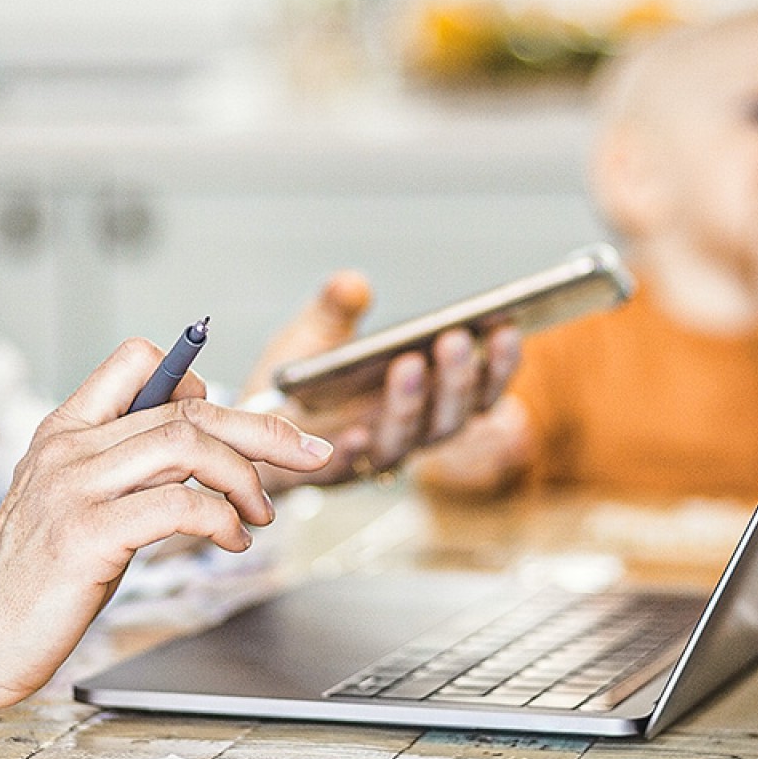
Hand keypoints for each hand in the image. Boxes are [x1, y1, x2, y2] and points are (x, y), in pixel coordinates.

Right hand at [0, 338, 333, 710]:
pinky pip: (178, 504)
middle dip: (263, 428)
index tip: (238, 423)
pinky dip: (222, 520)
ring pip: (188, 444)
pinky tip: (231, 542)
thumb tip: (199, 448)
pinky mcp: (85, 536)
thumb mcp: (74, 504)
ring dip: (246, 477)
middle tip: (309, 453)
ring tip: (259, 514)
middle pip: (187, 407)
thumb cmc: (32, 580)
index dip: (200, 381)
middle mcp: (68, 449)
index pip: (138, 360)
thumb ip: (124, 468)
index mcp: (64, 430)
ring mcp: (74, 490)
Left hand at [244, 272, 520, 489]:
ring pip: (406, 440)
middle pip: (450, 416)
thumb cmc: (302, 382)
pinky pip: (345, 470)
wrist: (251, 427)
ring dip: (411, 406)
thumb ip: (336, 307)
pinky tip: (355, 432)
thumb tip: (351, 283)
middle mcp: (408, 432)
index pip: (478, 388)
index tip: (506, 326)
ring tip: (408, 365)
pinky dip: (354, 453)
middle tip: (455, 339)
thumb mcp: (318, 332)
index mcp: (425, 398)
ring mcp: (371, 455)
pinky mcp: (328, 475)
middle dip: (457, 379)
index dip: (498, 363)